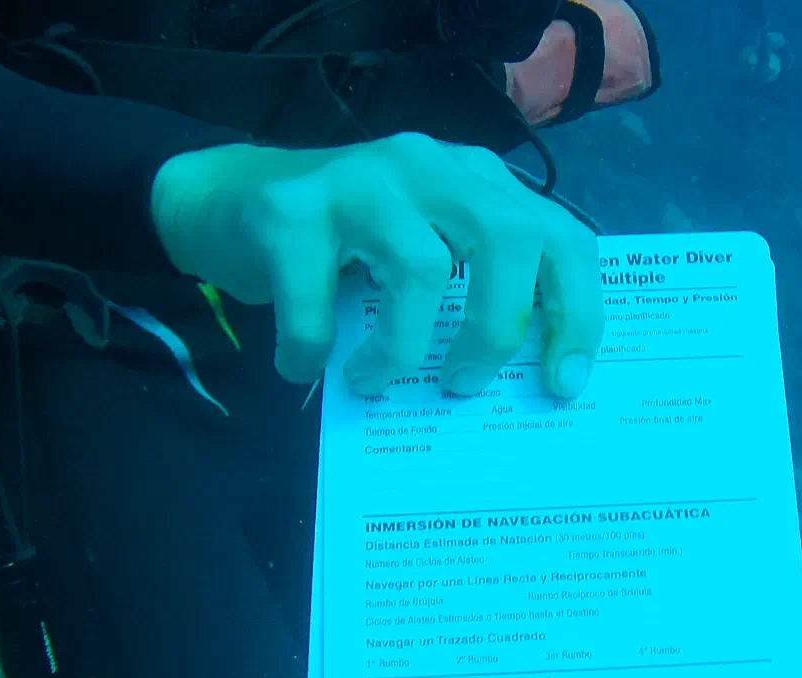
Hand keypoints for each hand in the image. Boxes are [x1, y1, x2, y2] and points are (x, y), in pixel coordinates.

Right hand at [149, 132, 601, 397]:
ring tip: (376, 381)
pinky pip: (316, 298)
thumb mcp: (425, 255)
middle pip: (506, 238)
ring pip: (419, 267)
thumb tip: (523, 388)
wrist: (225, 202)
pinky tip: (305, 364)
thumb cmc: (345, 249)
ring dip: (402, 347)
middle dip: (499, 326)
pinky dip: (313, 347)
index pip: (561, 235)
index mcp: (477, 181)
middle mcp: (429, 166)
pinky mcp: (290, 207)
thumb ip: (473, 292)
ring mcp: (360, 178)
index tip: (564, 381)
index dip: (577, 312)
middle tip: (465, 382)